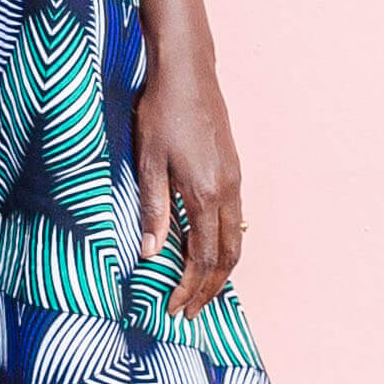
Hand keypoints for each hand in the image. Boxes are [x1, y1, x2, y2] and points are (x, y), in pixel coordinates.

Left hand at [133, 52, 244, 318]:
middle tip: (191, 311)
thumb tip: (151, 254)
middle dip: (210, 288)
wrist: (188, 72)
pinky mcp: (233, 169)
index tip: (175, 309)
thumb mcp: (147, 161)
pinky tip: (206, 249)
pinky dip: (224, 244)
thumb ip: (153, 209)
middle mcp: (227, 191)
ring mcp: (234, 179)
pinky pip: (234, 219)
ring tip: (200, 289)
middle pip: (227, 255)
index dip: (189, 287)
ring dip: (220, 269)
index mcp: (204, 193)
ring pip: (235, 238)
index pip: (202, 257)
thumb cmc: (161, 112)